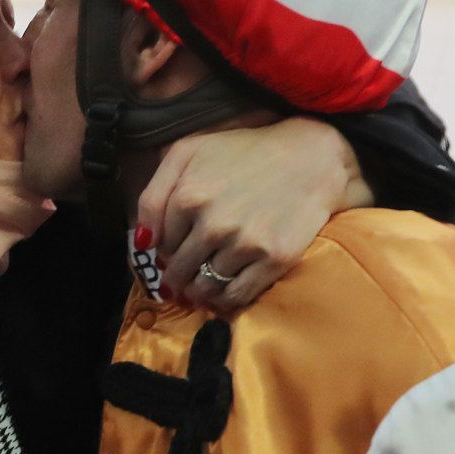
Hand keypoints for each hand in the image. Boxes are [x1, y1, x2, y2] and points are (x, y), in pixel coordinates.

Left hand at [137, 117, 372, 313]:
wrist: (310, 158)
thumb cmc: (245, 152)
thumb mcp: (188, 153)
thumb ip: (155, 193)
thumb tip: (143, 242)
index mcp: (188, 195)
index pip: (159, 244)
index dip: (165, 250)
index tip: (176, 249)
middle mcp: (214, 223)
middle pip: (178, 270)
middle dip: (178, 274)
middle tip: (188, 272)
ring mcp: (245, 244)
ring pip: (203, 288)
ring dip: (199, 290)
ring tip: (205, 282)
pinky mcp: (274, 259)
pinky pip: (235, 298)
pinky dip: (224, 301)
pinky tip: (225, 291)